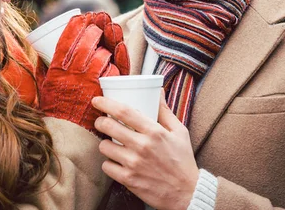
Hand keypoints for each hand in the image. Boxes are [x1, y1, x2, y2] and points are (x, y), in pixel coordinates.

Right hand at [38, 12, 129, 132]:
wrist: (67, 133)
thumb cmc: (55, 106)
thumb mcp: (44, 83)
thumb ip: (43, 65)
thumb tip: (39, 46)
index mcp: (57, 69)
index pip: (67, 39)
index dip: (76, 25)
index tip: (83, 16)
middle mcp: (73, 73)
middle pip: (87, 42)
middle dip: (96, 26)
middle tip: (101, 18)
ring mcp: (90, 82)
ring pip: (102, 54)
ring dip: (109, 39)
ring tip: (112, 28)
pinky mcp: (104, 91)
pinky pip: (115, 70)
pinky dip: (119, 57)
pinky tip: (121, 45)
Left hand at [92, 92, 198, 209]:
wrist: (187, 193)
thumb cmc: (183, 160)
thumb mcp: (179, 131)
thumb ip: (165, 111)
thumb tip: (159, 92)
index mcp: (154, 131)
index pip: (124, 111)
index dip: (106, 103)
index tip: (97, 101)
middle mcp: (142, 146)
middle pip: (108, 126)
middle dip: (100, 121)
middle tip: (101, 121)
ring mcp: (134, 164)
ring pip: (104, 146)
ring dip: (105, 143)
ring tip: (112, 143)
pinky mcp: (129, 180)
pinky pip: (106, 166)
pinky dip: (109, 163)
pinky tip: (116, 161)